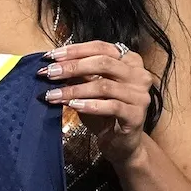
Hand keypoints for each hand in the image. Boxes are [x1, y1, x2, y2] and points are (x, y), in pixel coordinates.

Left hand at [40, 41, 155, 165]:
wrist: (120, 142)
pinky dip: (89, 105)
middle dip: (72, 67)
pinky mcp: (137, 115)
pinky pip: (111, 106)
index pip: (100, 47)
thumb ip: (78, 74)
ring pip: (104, 86)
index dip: (74, 50)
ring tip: (53, 95)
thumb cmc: (103, 111)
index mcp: (129, 60)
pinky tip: (72, 106)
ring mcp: (140, 95)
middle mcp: (139, 74)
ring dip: (74, 90)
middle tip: (49, 74)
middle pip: (103, 63)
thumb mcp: (89, 87)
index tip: (50, 57)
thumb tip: (53, 64)